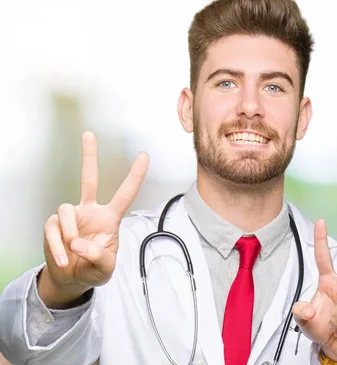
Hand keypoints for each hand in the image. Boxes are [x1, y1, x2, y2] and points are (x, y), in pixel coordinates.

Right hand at [40, 131, 148, 307]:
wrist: (71, 279)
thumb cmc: (93, 268)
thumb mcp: (105, 268)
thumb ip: (98, 257)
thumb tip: (79, 242)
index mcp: (110, 218)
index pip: (125, 194)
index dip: (135, 175)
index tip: (144, 156)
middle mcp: (90, 212)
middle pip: (89, 179)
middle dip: (89, 157)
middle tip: (89, 134)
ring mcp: (71, 217)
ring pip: (66, 210)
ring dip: (68, 233)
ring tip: (72, 252)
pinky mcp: (54, 225)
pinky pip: (53, 228)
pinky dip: (57, 246)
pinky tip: (64, 258)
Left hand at [292, 219, 336, 362]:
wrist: (335, 347)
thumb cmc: (320, 328)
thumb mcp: (303, 321)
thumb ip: (300, 313)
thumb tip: (307, 309)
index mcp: (328, 282)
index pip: (323, 257)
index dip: (321, 239)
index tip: (321, 221)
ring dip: (336, 319)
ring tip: (334, 327)